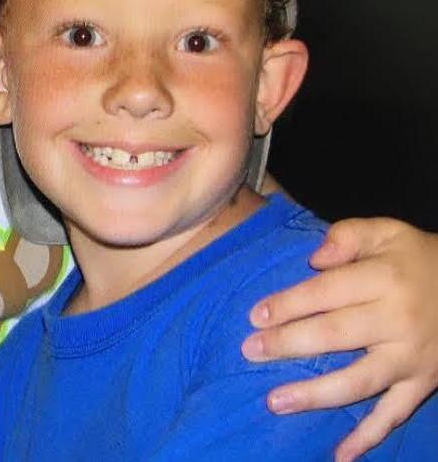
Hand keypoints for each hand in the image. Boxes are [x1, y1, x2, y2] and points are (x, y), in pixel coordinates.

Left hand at [241, 217, 437, 460]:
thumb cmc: (415, 257)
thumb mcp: (386, 231)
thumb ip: (347, 236)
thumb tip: (314, 259)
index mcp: (383, 279)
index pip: (326, 293)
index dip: (288, 305)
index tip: (255, 316)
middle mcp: (397, 321)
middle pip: (335, 336)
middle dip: (288, 345)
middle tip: (250, 351)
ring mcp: (411, 358)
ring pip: (358, 381)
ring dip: (315, 395)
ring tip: (275, 401)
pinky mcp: (423, 384)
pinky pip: (394, 414)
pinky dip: (369, 436)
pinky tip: (340, 454)